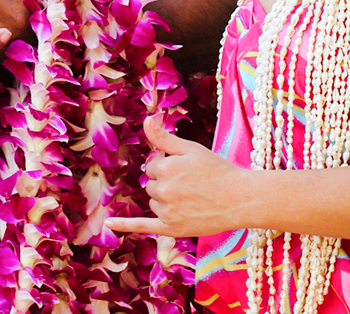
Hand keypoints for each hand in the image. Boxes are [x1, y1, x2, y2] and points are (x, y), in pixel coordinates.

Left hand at [105, 116, 255, 238]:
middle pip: (152, 185)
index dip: (168, 166)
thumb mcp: (191, 149)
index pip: (153, 166)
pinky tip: (109, 224)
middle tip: (191, 185)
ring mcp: (166, 211)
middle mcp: (162, 190)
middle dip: (166, 183)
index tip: (186, 169)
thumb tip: (145, 120)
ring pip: (154, 202)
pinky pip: (143, 226)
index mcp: (164, 168)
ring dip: (165, 200)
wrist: (240, 199)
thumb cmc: (218, 171)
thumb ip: (164, 138)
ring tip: (192, 199)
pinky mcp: (171, 228)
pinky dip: (124, 225)